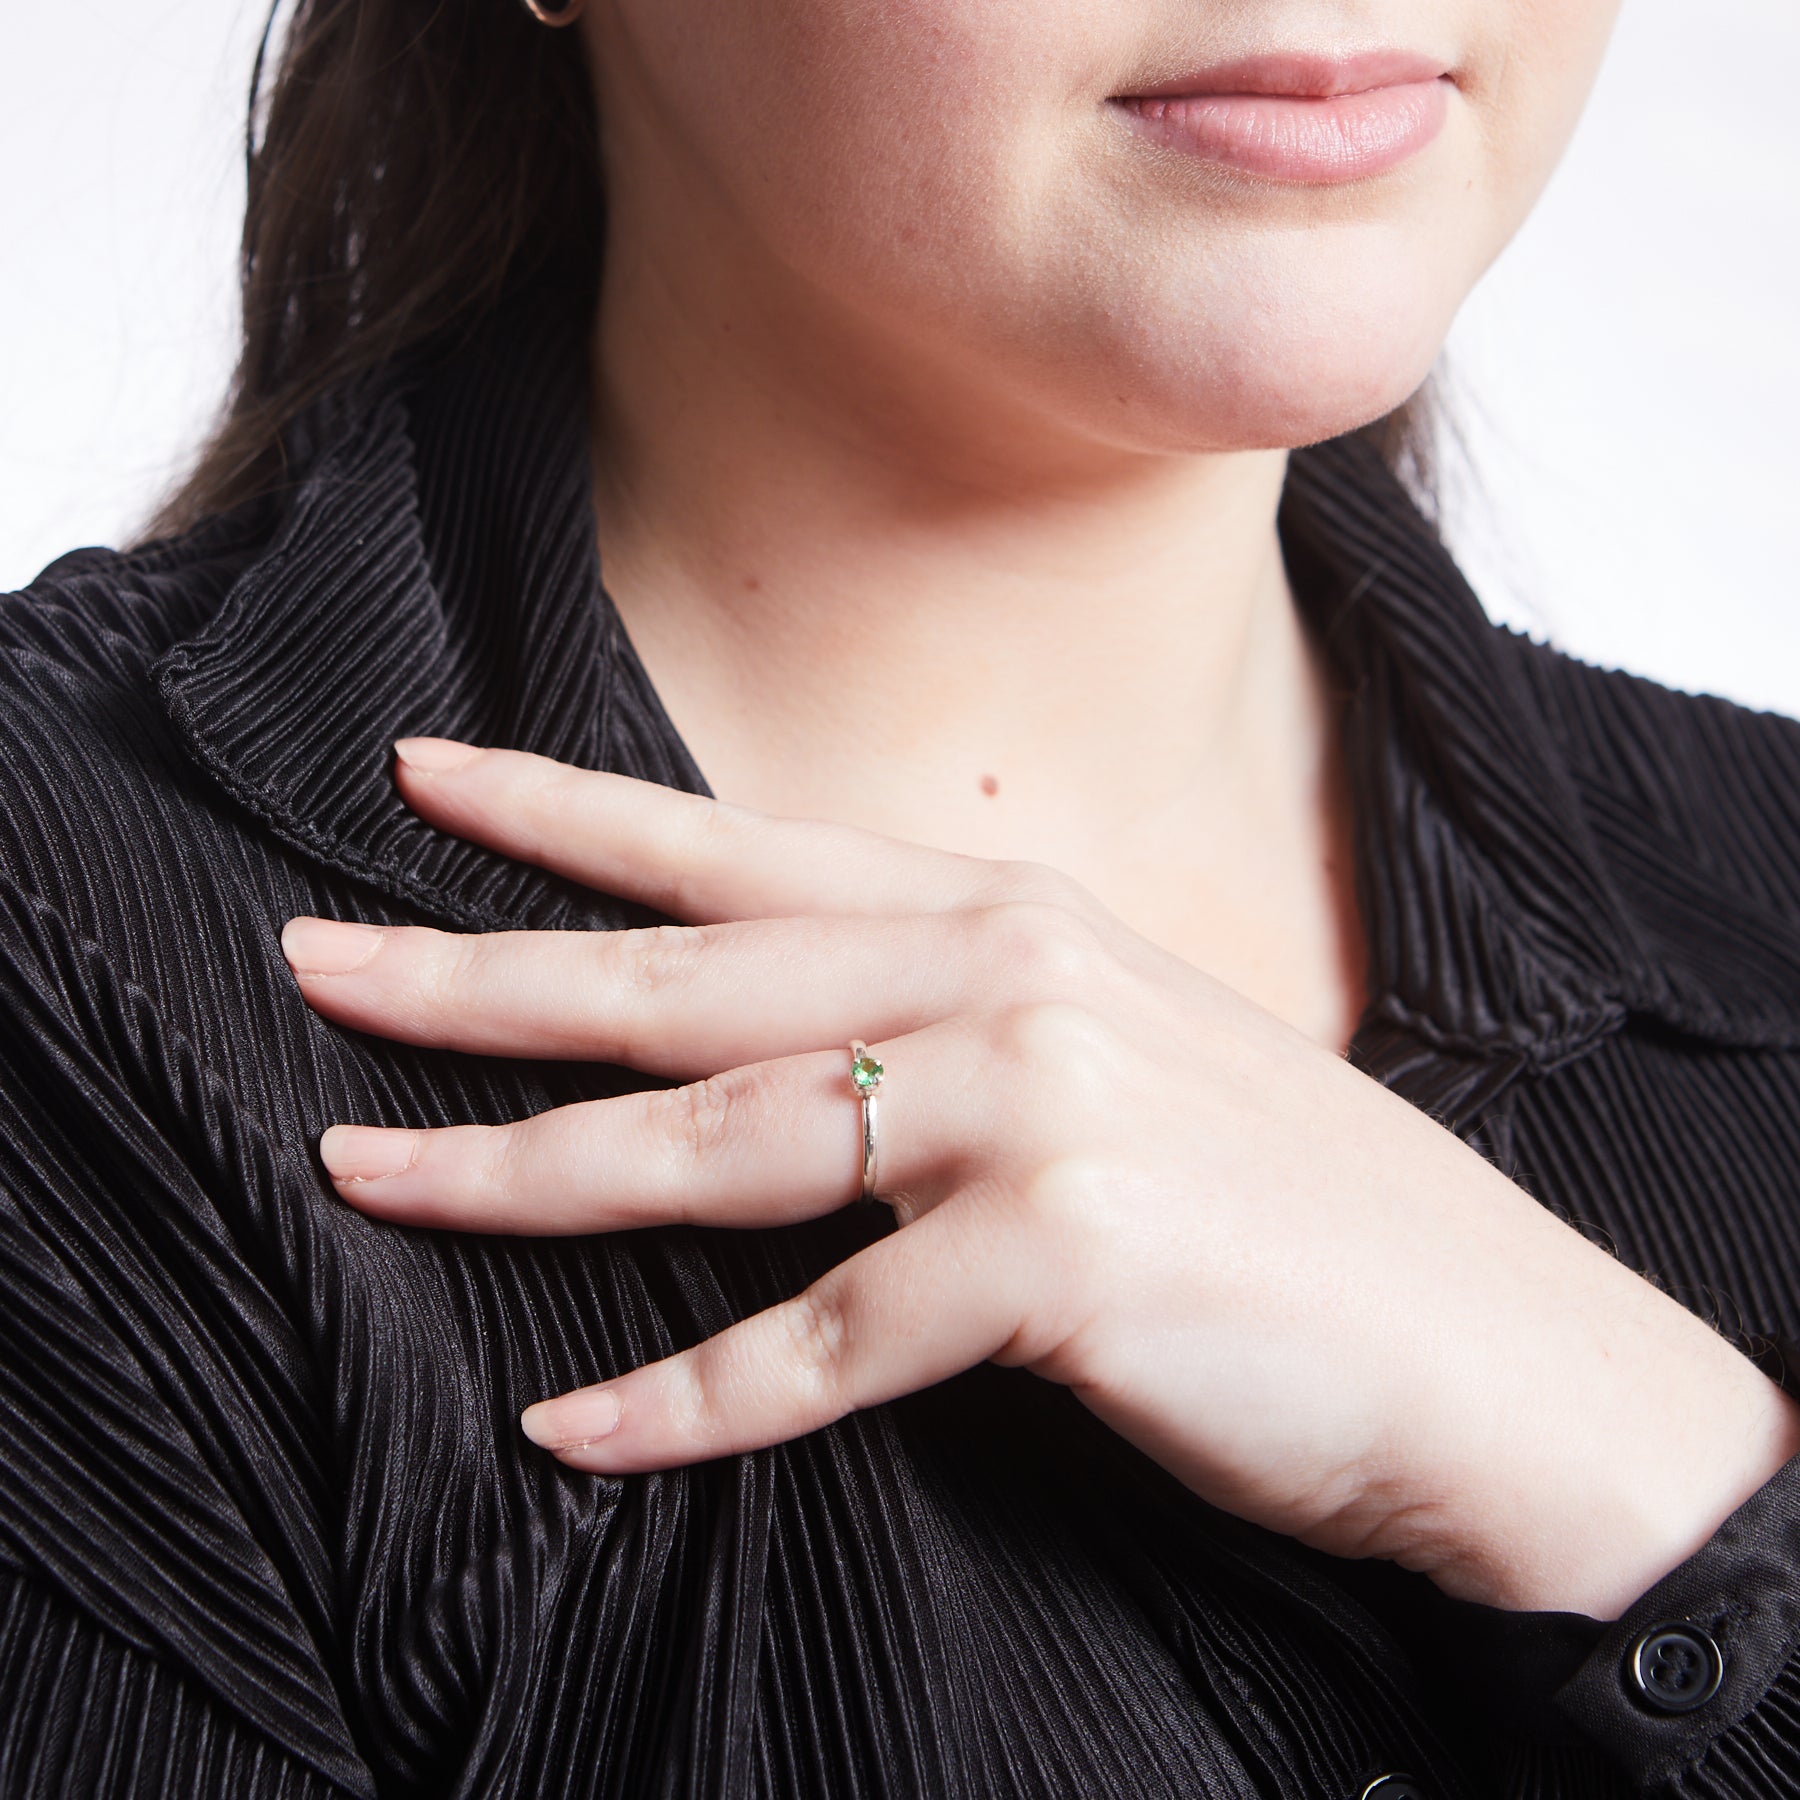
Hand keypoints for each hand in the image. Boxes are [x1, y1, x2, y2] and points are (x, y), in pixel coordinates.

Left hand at [281, 736, 1799, 1617]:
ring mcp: (1034, 1111)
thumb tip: (778, 1056)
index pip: (745, 850)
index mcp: (1009, 920)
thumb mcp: (1108, 1056)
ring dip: (520, 1173)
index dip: (572, 813)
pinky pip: (820, 1348)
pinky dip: (688, 1401)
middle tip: (317, 961)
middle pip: (685, 983)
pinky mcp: (1061, 1260)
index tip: (424, 777)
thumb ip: (945, 1029)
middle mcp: (1006, 982)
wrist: (1490, 1347)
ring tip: (368, 1170)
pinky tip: (575, 1426)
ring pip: (714, 1148)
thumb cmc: (1282, 1202)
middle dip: (479, 975)